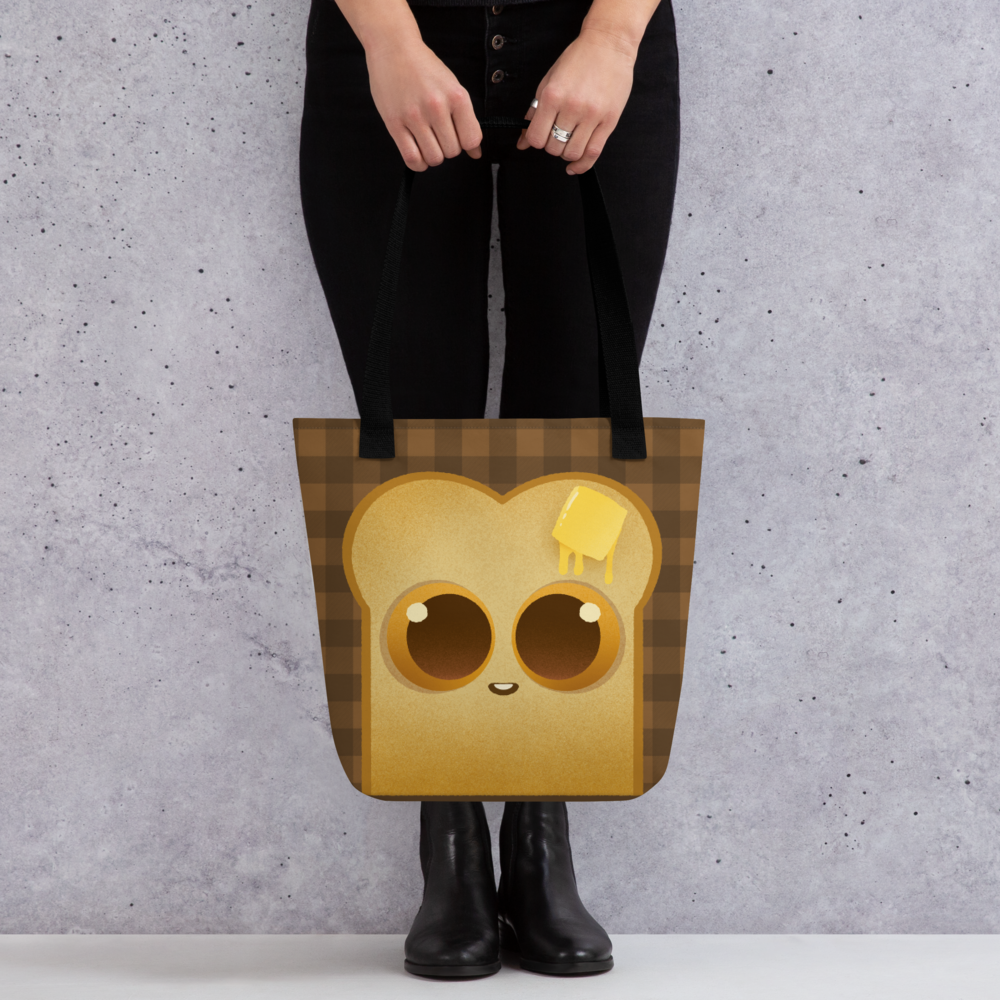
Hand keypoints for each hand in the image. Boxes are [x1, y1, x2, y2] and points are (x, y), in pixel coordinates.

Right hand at [366, 37, 482, 170]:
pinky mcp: (394, 123)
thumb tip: (476, 153)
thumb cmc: (425, 69)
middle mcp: (437, 106)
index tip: (457, 136)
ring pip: (434, 158)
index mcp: (457, 96)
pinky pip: (412, 158)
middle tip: (438, 134)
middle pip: (452, 151)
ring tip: (427, 141)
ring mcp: (414, 116)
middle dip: (447, 147)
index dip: (466, 143)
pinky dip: (418, 163)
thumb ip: (466, 120)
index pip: (471, 140)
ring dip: (432, 156)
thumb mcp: (452, 87)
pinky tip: (418, 152)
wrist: (394, 48)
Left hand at [517, 28, 636, 174]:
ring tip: (569, 141)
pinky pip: (593, 153)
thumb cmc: (578, 60)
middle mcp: (572, 107)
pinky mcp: (609, 121)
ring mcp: (592, 115)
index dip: (536, 141)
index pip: (536, 137)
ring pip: (572, 153)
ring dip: (566, 153)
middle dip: (552, 146)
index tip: (540, 135)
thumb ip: (534, 112)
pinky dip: (581, 165)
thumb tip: (522, 142)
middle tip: (557, 134)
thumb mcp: (549, 81)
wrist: (609, 44)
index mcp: (553, 96)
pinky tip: (575, 165)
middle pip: (554, 148)